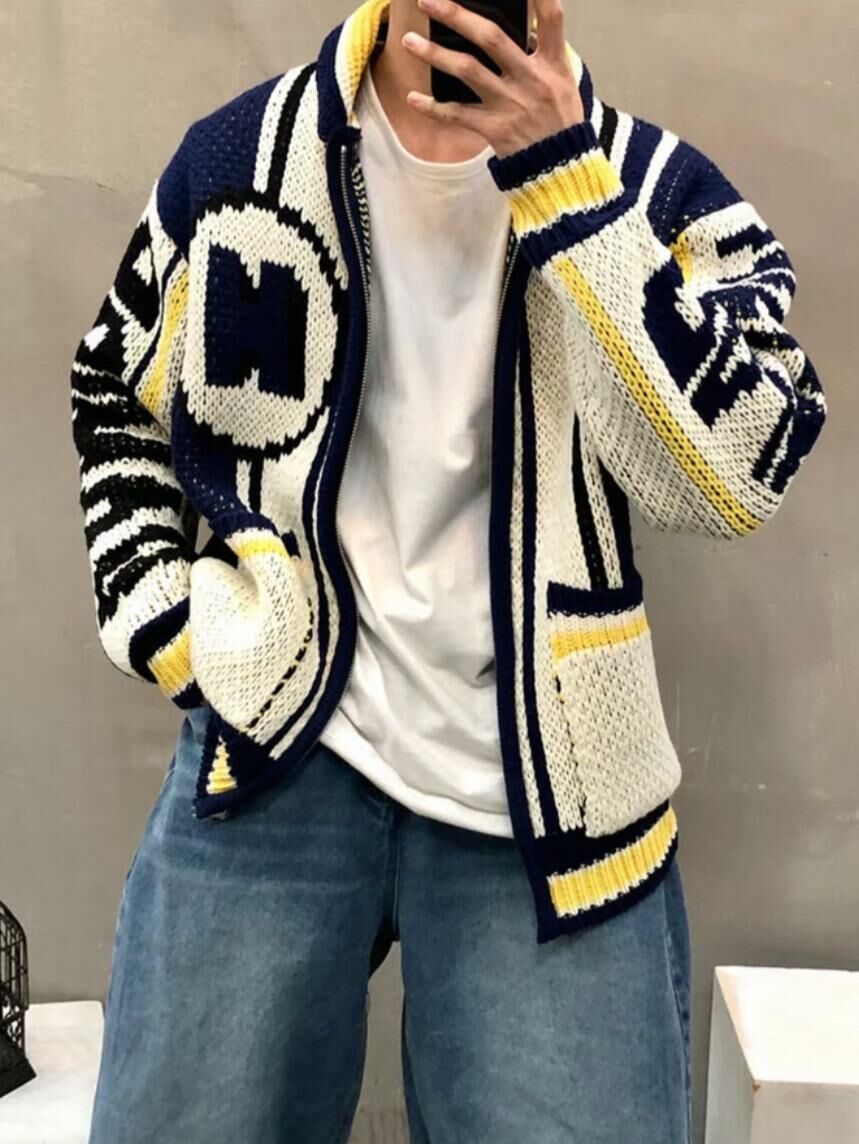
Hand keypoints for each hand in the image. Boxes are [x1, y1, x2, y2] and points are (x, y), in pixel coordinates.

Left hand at [402, 0, 584, 157]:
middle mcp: (531, 79)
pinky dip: (433, 108)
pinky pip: (458, 116)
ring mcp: (511, 104)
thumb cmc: (561, 121)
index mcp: (553, 63)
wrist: (562, 169)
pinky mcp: (495, 129)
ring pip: (467, 71)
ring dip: (435, 54)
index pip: (551, 19)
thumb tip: (524, 25)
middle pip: (491, 38)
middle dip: (457, 15)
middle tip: (427, 0)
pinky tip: (412, 98)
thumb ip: (544, 52)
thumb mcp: (563, 81)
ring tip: (409, 41)